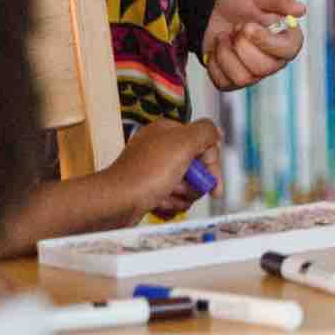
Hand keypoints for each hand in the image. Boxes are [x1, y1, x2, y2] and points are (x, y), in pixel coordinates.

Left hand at [108, 119, 222, 220]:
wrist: (117, 202)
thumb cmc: (147, 173)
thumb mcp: (183, 143)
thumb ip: (205, 132)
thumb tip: (217, 132)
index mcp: (168, 131)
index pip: (203, 144)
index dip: (211, 164)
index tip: (213, 183)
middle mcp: (161, 148)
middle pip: (196, 166)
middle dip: (194, 183)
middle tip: (182, 186)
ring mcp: (155, 169)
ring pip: (186, 184)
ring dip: (182, 195)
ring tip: (167, 195)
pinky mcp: (150, 189)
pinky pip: (172, 197)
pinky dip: (170, 203)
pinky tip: (159, 202)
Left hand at [202, 0, 306, 90]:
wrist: (213, 4)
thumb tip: (300, 10)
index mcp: (286, 38)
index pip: (288, 51)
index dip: (267, 42)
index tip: (248, 26)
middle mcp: (274, 59)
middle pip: (264, 68)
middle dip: (242, 45)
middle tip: (236, 25)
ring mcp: (253, 72)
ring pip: (242, 79)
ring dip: (226, 52)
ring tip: (225, 35)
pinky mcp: (232, 80)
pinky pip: (223, 82)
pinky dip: (214, 63)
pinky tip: (218, 47)